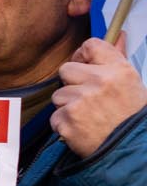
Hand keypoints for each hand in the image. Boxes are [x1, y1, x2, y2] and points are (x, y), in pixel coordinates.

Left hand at [52, 33, 142, 159]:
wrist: (131, 151)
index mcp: (118, 70)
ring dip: (68, 106)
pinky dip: (64, 124)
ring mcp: (81, 101)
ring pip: (58, 95)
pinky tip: (82, 129)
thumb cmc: (131, 117)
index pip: (90, 45)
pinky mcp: (67, 120)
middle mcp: (100, 82)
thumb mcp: (132, 84)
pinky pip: (55, 116)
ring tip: (88, 117)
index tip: (84, 66)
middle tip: (86, 98)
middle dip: (72, 84)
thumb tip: (119, 34)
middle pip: (66, 70)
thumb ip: (117, 60)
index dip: (83, 56)